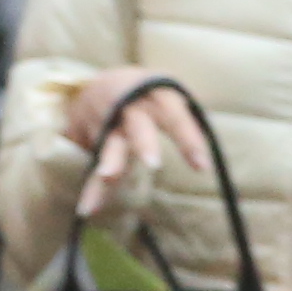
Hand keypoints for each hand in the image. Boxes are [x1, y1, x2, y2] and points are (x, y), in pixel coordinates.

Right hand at [67, 70, 212, 214]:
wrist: (103, 81)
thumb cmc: (150, 96)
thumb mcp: (170, 98)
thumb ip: (187, 124)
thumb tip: (206, 158)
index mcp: (154, 94)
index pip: (174, 115)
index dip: (188, 139)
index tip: (202, 167)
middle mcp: (128, 104)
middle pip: (138, 123)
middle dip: (144, 141)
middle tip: (154, 164)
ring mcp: (104, 118)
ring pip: (110, 143)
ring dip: (110, 161)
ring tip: (108, 177)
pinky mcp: (85, 132)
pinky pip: (90, 162)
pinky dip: (90, 187)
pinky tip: (88, 209)